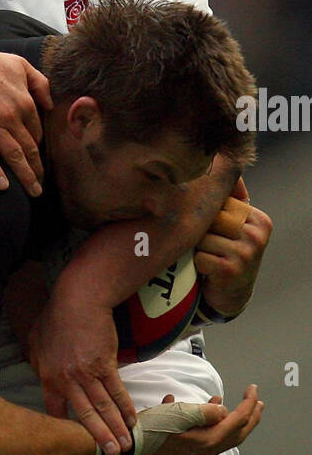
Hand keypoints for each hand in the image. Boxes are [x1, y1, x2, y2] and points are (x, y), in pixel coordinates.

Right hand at [0, 38, 51, 194]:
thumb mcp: (19, 64)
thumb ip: (40, 83)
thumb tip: (50, 105)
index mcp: (25, 101)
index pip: (37, 132)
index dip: (38, 148)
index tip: (37, 161)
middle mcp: (11, 116)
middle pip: (29, 149)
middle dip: (37, 170)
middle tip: (40, 186)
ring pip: (14, 155)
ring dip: (25, 176)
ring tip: (32, 191)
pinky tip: (3, 186)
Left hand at [28, 293, 136, 454]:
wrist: (78, 301)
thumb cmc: (55, 317)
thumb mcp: (35, 341)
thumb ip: (37, 361)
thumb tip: (38, 371)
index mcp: (48, 378)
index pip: (55, 411)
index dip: (63, 429)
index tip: (71, 444)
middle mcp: (67, 381)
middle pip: (84, 416)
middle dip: (98, 438)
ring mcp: (87, 375)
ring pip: (103, 408)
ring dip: (116, 428)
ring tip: (125, 446)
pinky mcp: (106, 365)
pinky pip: (117, 391)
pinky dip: (126, 407)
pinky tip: (133, 420)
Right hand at [145, 388, 262, 454]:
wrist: (125, 450)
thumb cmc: (150, 430)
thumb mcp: (180, 414)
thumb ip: (206, 411)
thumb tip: (223, 411)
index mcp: (207, 441)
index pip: (237, 421)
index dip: (248, 403)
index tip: (252, 389)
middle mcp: (203, 453)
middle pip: (235, 435)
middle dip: (249, 418)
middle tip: (257, 403)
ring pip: (218, 437)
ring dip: (227, 420)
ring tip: (228, 404)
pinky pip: (200, 438)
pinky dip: (205, 424)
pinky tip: (191, 410)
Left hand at [195, 180, 271, 318]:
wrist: (230, 295)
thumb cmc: (225, 254)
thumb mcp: (231, 226)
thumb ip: (227, 200)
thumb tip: (218, 159)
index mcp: (258, 218)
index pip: (220, 203)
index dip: (205, 214)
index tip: (208, 227)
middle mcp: (257, 233)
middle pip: (210, 218)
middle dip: (200, 231)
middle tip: (205, 245)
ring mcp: (247, 251)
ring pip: (202, 238)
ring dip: (197, 249)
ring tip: (208, 257)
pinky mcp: (233, 269)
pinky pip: (201, 256)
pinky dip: (198, 264)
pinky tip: (208, 270)